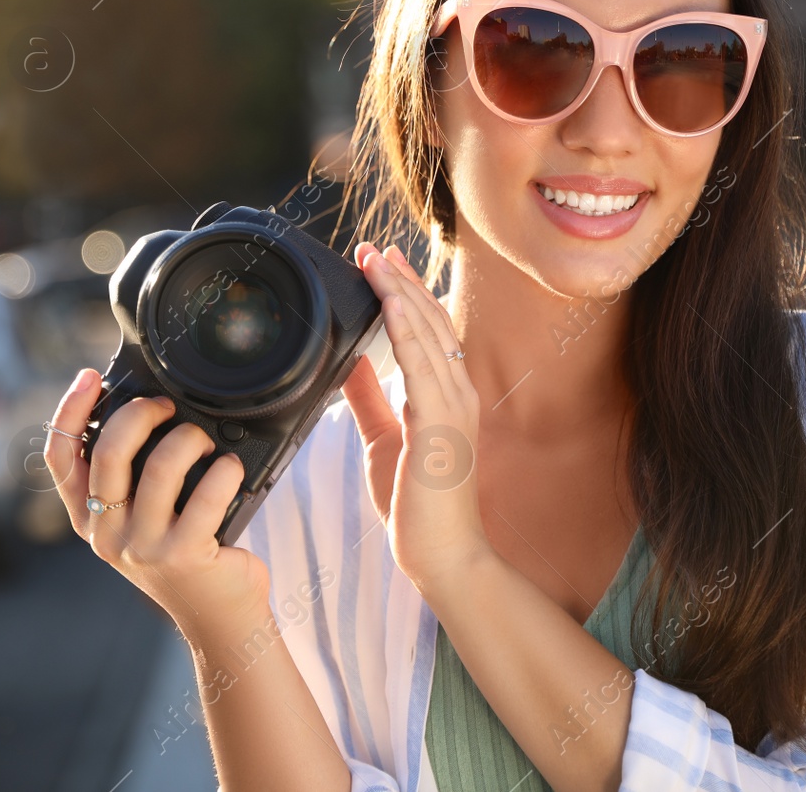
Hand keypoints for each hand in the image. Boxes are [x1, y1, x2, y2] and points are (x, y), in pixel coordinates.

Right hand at [42, 369, 272, 638]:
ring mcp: (144, 548)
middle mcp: (108, 536)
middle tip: (166, 405)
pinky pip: (206, 494)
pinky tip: (230, 468)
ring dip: (189, 439)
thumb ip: (129, 481)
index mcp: (89, 521)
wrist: (219, 621)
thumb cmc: (186, 558)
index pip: (61, 459)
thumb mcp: (140, 523)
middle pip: (109, 453)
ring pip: (160, 467)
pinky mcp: (185, 555)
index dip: (70, 411)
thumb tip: (141, 412)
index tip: (89, 377)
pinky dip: (224, 470)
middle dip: (140, 413)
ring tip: (204, 441)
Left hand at [343, 244, 488, 593]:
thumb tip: (348, 361)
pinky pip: (422, 364)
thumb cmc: (419, 506)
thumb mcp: (383, 438)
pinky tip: (387, 303)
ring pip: (427, 333)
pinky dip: (404, 328)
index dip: (406, 293)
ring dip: (398, 291)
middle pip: (431, 321)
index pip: (429, 331)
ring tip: (374, 259)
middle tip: (373, 248)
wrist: (445, 557)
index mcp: (446, 397)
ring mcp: (454, 406)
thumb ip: (369, 398)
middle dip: (400, 280)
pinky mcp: (441, 424)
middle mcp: (457, 393)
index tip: (383, 263)